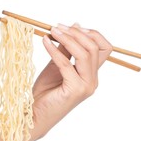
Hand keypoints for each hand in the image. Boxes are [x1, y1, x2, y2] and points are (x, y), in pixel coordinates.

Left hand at [29, 24, 111, 140]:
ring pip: (85, 54)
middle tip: (57, 26)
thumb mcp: (57, 65)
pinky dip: (55, 50)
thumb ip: (67, 49)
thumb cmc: (46, 92)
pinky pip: (67, 64)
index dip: (92, 34)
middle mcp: (93, 81)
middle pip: (94, 48)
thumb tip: (75, 26)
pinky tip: (45, 42)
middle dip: (76, 33)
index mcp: (91, 75)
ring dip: (68, 39)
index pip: (104, 49)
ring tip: (52, 31)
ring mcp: (86, 86)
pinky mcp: (76, 90)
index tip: (72, 26)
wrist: (36, 114)